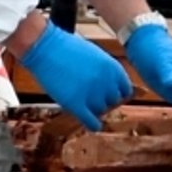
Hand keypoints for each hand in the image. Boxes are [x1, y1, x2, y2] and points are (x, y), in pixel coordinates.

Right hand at [18, 23, 132, 129]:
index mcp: (113, 68)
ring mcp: (91, 94)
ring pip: (101, 111)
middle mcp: (106, 82)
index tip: (107, 94)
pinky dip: (92, 125)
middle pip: (113, 102)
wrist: (46, 47)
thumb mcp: (96, 55)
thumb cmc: (68, 49)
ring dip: (93, 109)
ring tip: (83, 103)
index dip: (116, 93)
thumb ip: (107, 72)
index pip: (125, 90)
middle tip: (90, 97)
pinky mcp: (75, 104)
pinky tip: (89, 122)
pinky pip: (91, 122)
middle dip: (103, 100)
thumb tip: (113, 89)